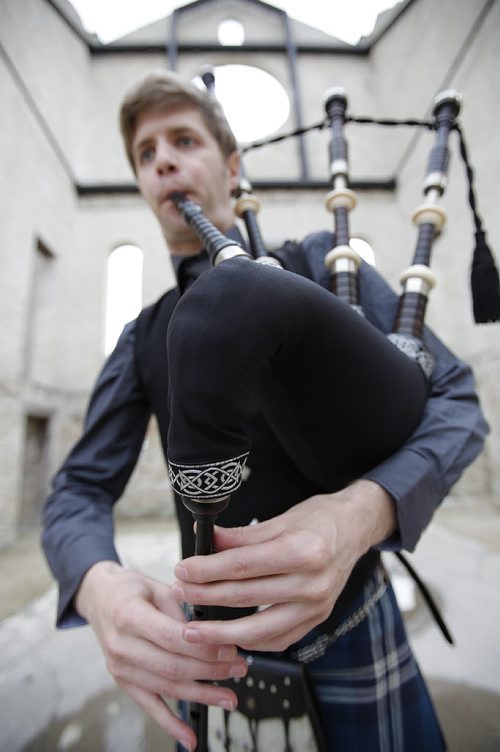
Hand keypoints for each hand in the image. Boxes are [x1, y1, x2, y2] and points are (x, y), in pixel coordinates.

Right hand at [75, 562, 247, 750]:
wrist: (100, 598)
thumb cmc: (130, 590)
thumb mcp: (156, 585)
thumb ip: (181, 606)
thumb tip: (212, 631)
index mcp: (129, 615)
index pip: (171, 638)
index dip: (203, 647)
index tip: (230, 649)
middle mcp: (122, 645)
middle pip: (172, 666)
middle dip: (210, 671)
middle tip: (238, 668)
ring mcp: (120, 668)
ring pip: (166, 688)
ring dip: (201, 695)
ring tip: (229, 697)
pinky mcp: (124, 682)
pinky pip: (149, 706)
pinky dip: (170, 725)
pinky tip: (189, 738)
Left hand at [172, 480, 395, 652]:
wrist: (355, 529)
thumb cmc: (319, 519)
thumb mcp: (281, 518)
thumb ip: (242, 535)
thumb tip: (206, 538)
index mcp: (304, 551)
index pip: (244, 565)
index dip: (208, 569)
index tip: (183, 570)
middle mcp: (314, 583)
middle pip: (247, 597)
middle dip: (207, 596)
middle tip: (180, 593)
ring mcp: (318, 606)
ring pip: (259, 629)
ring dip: (221, 633)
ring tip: (194, 630)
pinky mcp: (318, 620)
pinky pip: (278, 640)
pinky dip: (251, 642)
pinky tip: (229, 637)